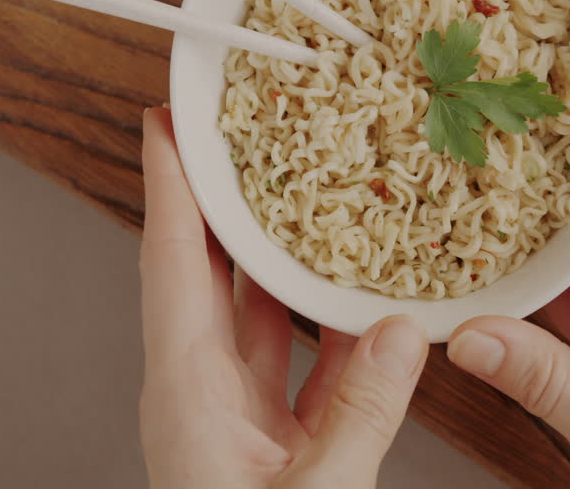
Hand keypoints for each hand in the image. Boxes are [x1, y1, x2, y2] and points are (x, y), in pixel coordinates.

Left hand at [137, 109, 428, 488]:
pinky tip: (368, 308)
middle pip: (209, 274)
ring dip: (285, 261)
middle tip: (243, 137)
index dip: (169, 186)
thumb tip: (404, 332)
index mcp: (186, 395)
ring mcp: (237, 419)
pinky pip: (305, 366)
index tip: (165, 124)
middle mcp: (201, 396)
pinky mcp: (275, 445)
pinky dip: (334, 332)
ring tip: (316, 202)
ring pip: (260, 316)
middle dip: (224, 202)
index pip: (170, 264)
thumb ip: (362, 412)